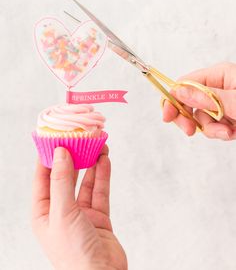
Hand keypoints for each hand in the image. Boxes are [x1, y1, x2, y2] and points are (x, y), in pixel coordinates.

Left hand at [32, 146, 126, 269]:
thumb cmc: (74, 253)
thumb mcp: (63, 213)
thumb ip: (62, 181)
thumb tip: (60, 153)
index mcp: (44, 213)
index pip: (43, 178)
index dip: (48, 157)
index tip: (55, 138)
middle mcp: (61, 211)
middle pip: (66, 178)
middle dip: (74, 158)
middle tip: (81, 139)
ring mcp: (81, 215)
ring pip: (86, 183)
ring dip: (91, 165)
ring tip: (98, 146)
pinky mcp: (99, 217)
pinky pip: (100, 192)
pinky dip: (103, 176)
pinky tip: (105, 161)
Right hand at [163, 62, 235, 139]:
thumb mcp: (235, 101)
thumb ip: (207, 97)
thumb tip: (179, 92)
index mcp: (219, 75)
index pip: (185, 84)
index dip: (173, 100)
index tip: (167, 117)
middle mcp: (219, 87)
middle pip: (189, 102)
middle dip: (190, 119)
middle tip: (190, 131)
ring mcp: (224, 102)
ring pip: (202, 118)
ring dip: (212, 129)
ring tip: (228, 132)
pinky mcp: (230, 116)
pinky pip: (214, 126)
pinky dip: (222, 132)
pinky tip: (234, 132)